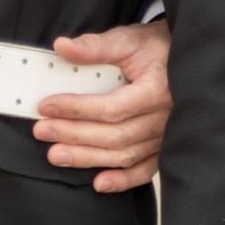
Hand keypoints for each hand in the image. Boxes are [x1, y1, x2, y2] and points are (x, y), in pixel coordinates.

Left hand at [37, 18, 171, 193]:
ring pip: (125, 155)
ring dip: (89, 158)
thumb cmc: (154, 50)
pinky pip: (146, 170)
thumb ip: (96, 46)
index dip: (77, 109)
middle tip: (42, 131)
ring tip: (56, 155)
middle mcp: (166, 118)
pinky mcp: (164, 147)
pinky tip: (99, 183)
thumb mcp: (128, 40)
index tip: (47, 106)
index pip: (112, 107)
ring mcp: (167, 136)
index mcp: (157, 89)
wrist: (183, 60)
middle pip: (115, 135)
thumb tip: (62, 46)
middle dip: (75, 135)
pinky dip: (123, 180)